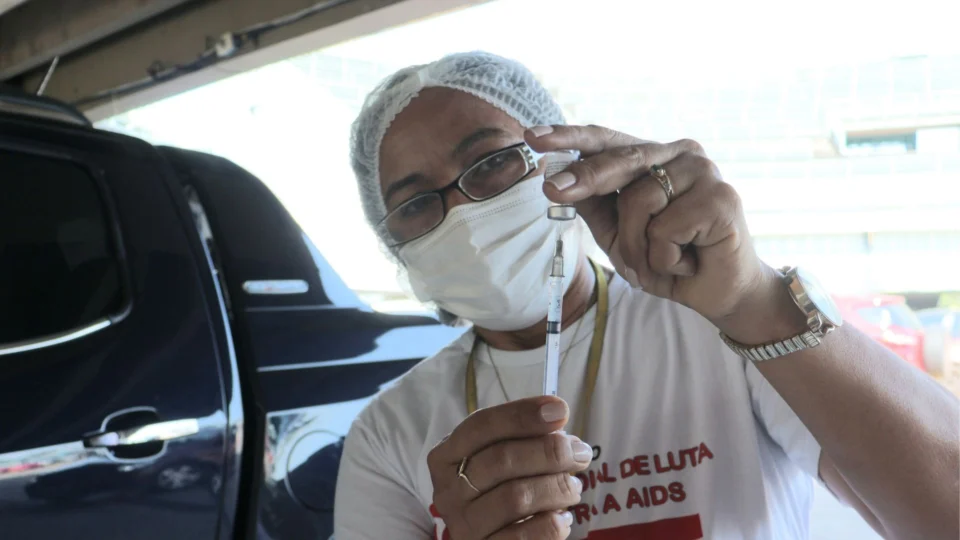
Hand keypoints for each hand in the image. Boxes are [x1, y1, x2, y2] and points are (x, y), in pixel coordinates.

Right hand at [428, 396, 590, 538]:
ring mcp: (463, 525)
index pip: (481, 426)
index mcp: (446, 456)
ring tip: (573, 487)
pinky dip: (551, 524)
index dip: (522, 415)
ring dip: (555, 487)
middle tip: (580, 453)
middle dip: (549, 451)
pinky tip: (563, 517)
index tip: (560, 410)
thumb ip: (524, 438)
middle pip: (501, 460)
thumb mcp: (502, 461)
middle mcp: (448, 490)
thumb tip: (557, 416)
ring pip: (515, 497)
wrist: (491, 539)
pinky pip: (523, 537)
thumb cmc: (499, 490)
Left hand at [525, 125, 795, 337]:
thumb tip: (557, 177)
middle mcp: (681, 154)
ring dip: (637, 246)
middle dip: (584, 179)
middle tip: (551, 190)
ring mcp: (704, 171)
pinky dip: (665, 257)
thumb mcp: (618, 233)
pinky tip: (688, 260)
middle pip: (621, 160)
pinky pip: (666, 228)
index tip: (533, 137)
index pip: (607, 140)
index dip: (571, 138)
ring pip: (639, 201)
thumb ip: (595, 204)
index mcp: (655, 156)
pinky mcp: (721, 197)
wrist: (717, 293)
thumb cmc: (668, 258)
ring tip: (659, 262)